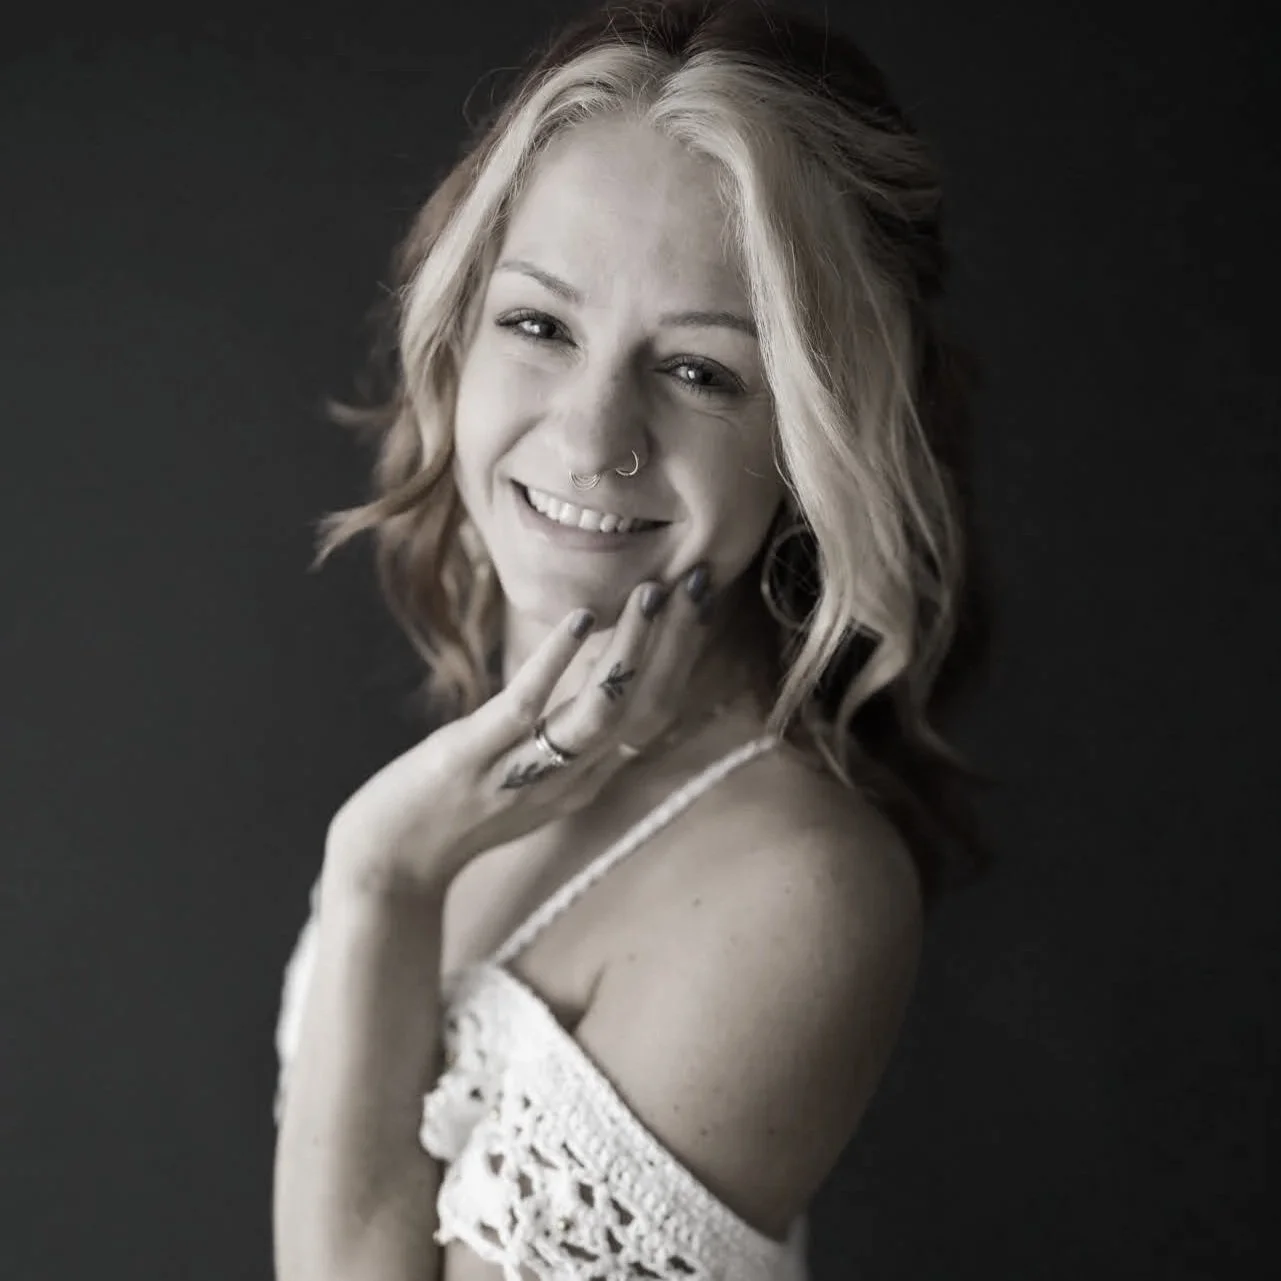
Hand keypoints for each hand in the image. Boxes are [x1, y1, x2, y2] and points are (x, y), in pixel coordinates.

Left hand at [321, 563, 716, 902]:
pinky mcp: (471, 759)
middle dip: (677, 645)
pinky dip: (556, 661)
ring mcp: (523, 771)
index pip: (655, 716)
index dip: (683, 659)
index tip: (698, 602)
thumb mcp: (527, 778)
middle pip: (644, 711)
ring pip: (599, 711)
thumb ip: (566, 738)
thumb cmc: (454, 812)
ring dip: (632, 651)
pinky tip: (580, 619)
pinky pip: (525, 708)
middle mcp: (569, 780)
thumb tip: (592, 680)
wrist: (389, 867)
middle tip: (698, 583)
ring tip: (653, 595)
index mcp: (585, 779)